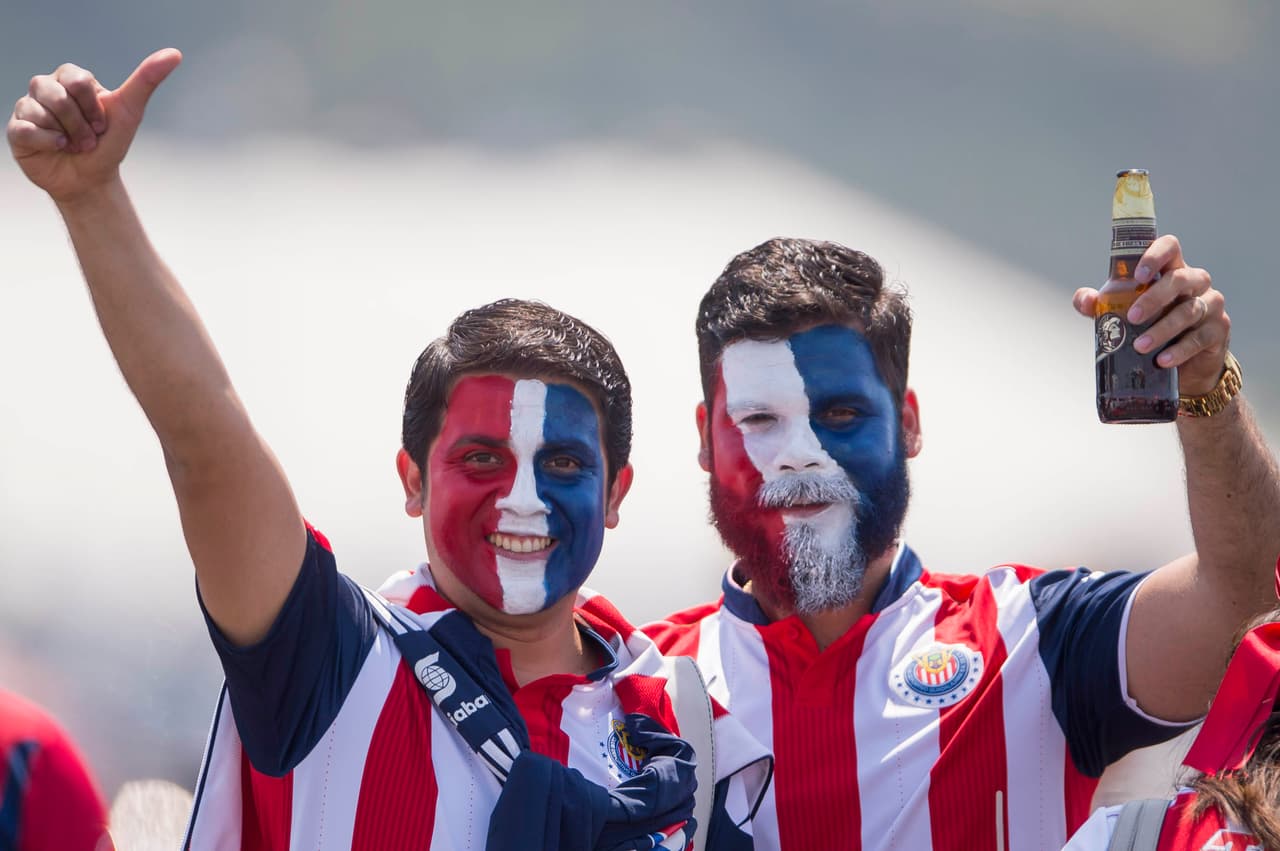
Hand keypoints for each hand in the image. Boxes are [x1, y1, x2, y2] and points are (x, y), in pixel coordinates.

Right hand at [7, 49, 181, 203]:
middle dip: (81, 124)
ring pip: (40, 112)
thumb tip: (175, 54)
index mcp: (70, 78)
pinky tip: (58, 149)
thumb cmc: (110, 143)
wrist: (93, 179)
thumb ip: (147, 80)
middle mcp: (46, 88)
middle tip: (90, 138)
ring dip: (67, 136)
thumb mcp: (131, 110)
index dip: (93, 108)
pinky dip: (48, 143)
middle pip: (57, 96)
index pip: (77, 80)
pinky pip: (26, 130)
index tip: (103, 124)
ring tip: (75, 145)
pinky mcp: (17, 130)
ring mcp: (28, 107)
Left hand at [1073, 235, 1228, 395]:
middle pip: (1179, 279)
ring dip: (1161, 329)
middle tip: (1132, 317)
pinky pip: (1199, 339)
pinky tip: (1161, 360)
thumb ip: (1101, 305)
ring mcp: (1211, 305)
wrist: (1185, 364)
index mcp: (1172, 269)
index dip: (1154, 255)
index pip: (1170, 247)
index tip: (1138, 275)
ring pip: (1188, 311)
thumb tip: (1084, 300)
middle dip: (1154, 298)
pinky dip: (1178, 351)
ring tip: (1139, 346)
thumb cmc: (1152, 326)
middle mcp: (1195, 282)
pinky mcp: (1218, 331)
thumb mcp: (1123, 314)